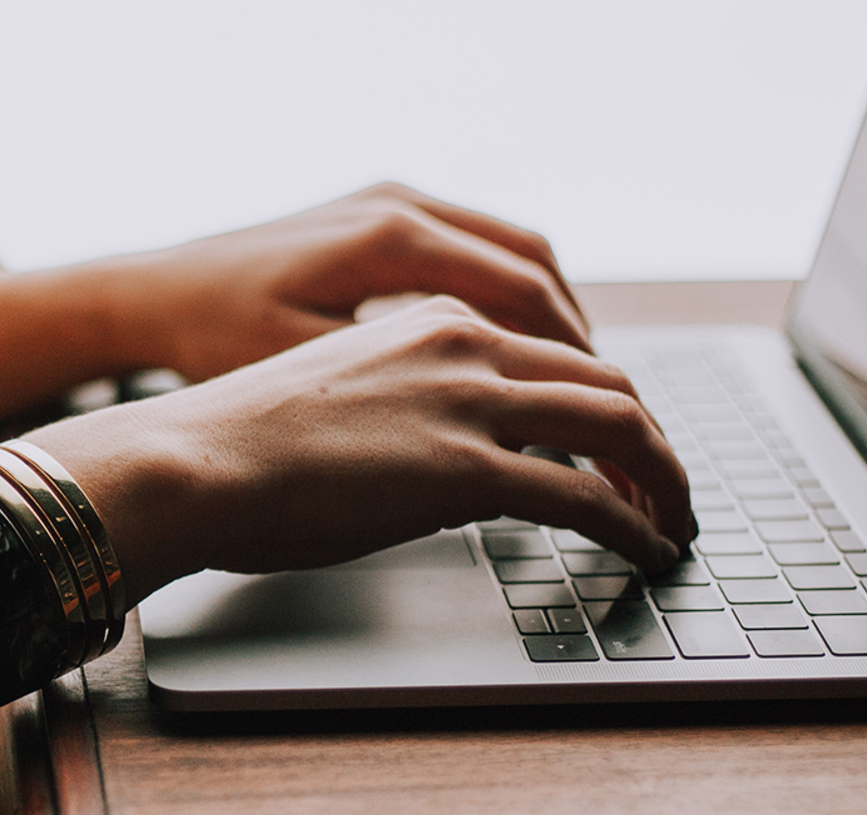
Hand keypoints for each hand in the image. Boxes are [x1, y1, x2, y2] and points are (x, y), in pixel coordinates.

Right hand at [24, 297, 692, 606]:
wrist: (191, 455)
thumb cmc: (248, 435)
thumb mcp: (351, 386)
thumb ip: (422, 398)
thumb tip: (462, 453)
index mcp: (441, 318)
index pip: (559, 351)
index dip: (608, 401)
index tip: (624, 443)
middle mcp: (468, 343)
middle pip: (606, 380)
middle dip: (653, 439)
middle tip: (668, 484)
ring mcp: (470, 401)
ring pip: (616, 425)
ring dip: (661, 477)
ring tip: (674, 520)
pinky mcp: (465, 468)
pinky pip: (586, 496)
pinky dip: (633, 523)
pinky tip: (647, 548)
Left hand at [117, 182, 590, 379]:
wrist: (153, 292)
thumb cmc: (216, 337)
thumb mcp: (311, 372)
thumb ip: (409, 389)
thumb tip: (501, 426)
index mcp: (391, 238)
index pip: (522, 289)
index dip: (573, 352)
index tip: (600, 403)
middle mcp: (401, 203)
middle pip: (532, 259)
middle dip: (575, 330)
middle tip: (605, 394)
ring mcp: (392, 198)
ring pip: (511, 245)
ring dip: (549, 306)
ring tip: (572, 372)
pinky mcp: (379, 210)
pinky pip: (475, 242)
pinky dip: (509, 289)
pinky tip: (512, 340)